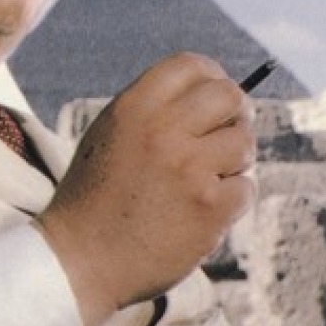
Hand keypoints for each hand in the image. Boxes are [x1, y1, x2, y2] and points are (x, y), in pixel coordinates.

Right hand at [36, 52, 256, 325]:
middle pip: (229, 96)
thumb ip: (153, 110)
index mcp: (133, 107)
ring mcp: (189, 169)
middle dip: (237, 113)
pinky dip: (232, 201)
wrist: (78, 261)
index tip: (216, 99)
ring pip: (244, 143)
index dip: (212, 77)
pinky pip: (246, 188)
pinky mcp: (209, 207)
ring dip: (234, 162)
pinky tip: (204, 213)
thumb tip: (210, 91)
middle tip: (230, 133)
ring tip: (206, 182)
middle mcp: (163, 131)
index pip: (191, 65)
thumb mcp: (109, 136)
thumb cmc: (95, 199)